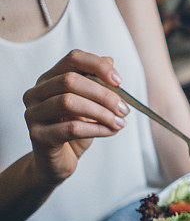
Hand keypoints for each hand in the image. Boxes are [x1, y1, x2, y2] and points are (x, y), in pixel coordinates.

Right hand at [22, 49, 129, 185]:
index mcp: (50, 79)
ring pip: (68, 102)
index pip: (73, 59)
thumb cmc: (75, 129)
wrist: (58, 161)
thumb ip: (97, 83)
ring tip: (120, 122)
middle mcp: (36, 93)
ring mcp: (33, 113)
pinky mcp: (38, 135)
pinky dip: (97, 129)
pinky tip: (110, 131)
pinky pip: (70, 128)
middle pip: (70, 80)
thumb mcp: (90, 104)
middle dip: (104, 95)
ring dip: (101, 112)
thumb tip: (110, 61)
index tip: (119, 82)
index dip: (98, 66)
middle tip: (124, 109)